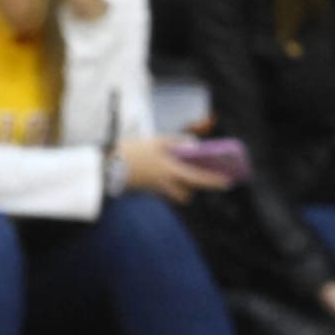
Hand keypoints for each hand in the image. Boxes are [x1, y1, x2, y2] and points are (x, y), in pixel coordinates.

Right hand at [114, 136, 231, 203]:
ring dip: (180, 188)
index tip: (227, 182)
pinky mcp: (145, 188)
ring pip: (174, 193)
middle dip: (194, 188)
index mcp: (170, 171)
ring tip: (179, 175)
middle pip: (187, 192)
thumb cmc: (132, 151)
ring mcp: (154, 188)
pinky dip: (167, 184)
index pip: (198, 178)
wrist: (107, 166)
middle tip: (198, 179)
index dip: (214, 181)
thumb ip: (176, 141)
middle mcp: (165, 183)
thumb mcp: (155, 141)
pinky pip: (162, 190)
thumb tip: (193, 145)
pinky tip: (162, 173)